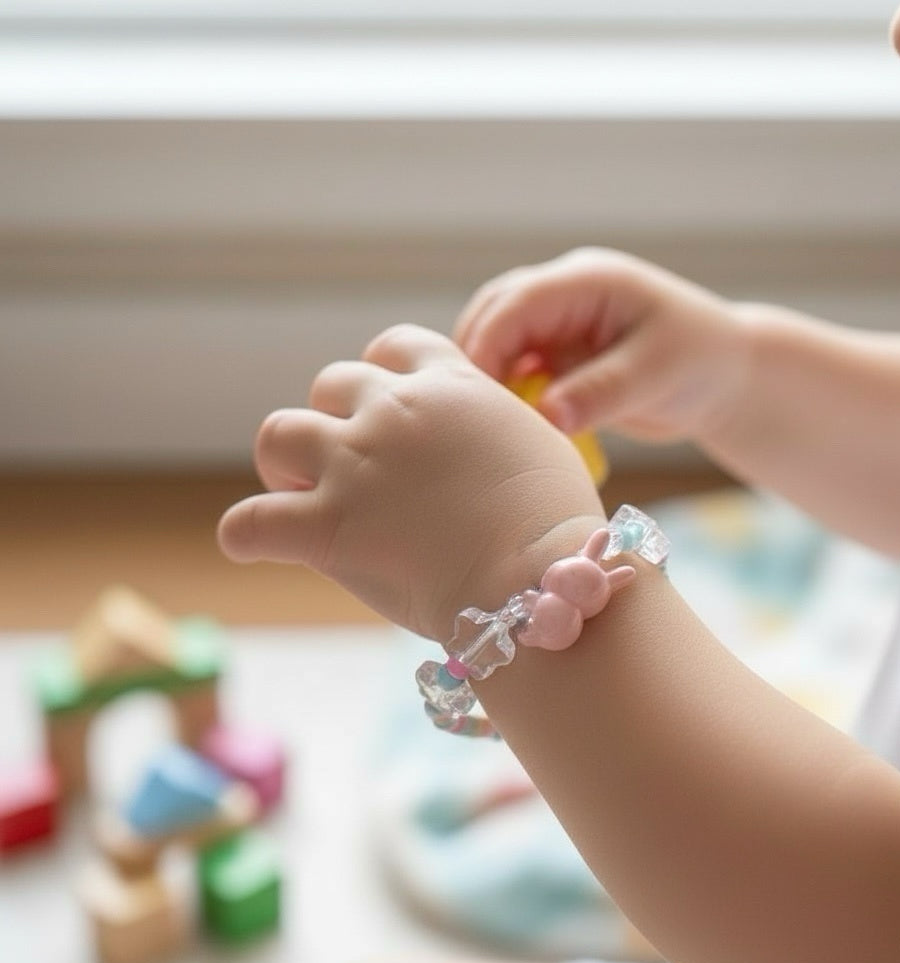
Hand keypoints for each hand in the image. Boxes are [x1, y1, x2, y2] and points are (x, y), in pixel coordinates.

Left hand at [218, 326, 604, 639]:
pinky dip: (246, 533)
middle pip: (331, 384)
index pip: (392, 348)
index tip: (387, 409)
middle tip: (346, 463)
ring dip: (284, 462)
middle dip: (333, 419)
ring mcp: (354, 467)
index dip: (381, 377)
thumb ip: (495, 427)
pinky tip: (254, 543)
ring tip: (299, 493)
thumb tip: (483, 445)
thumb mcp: (540, 444)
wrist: (539, 580)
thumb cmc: (555, 523)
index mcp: (449, 385)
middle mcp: (393, 412)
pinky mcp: (326, 528)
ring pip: (277, 435)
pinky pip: (249, 522)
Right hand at [455, 247, 749, 442]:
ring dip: (489, 380)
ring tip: (492, 426)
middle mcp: (565, 296)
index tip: (475, 397)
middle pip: (492, 316)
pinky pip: (515, 372)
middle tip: (473, 417)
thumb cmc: (703, 363)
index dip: (486, 346)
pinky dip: (507, 396)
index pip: (514, 303)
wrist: (726, 380)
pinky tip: (514, 427)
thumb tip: (547, 416)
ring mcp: (558, 325)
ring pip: (496, 343)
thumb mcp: (656, 375)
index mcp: (587, 281)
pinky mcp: (558, 357)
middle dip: (476, 361)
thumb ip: (601, 393)